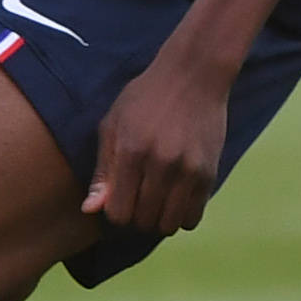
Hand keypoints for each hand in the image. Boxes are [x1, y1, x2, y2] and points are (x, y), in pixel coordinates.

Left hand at [83, 44, 237, 237]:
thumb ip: (103, 170)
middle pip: (143, 221)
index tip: (119, 198)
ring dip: (159, 219)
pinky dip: (181, 215)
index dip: (115, 211)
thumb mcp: (113, 125)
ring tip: (156, 200)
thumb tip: (90, 210)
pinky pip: (192, 217)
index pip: (119, 212)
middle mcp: (161, 164)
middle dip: (136, 216)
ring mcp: (188, 170)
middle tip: (138, 197)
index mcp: (131, 151)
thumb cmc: (146, 97)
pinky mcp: (209, 173)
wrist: (194, 75)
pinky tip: (175, 197)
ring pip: (169, 225)